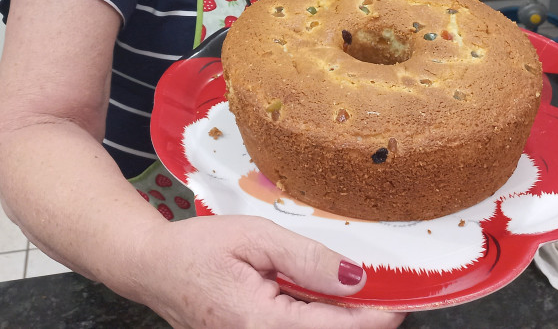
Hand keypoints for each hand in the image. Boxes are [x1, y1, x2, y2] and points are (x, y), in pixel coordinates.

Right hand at [139, 215, 406, 328]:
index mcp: (259, 324)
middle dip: (358, 321)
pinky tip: (319, 303)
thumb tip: (355, 278)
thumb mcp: (256, 238)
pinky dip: (317, 323)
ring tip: (351, 294)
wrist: (156, 269)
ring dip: (338, 322)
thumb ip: (306, 259)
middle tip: (382, 293)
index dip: (374, 319)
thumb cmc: (199, 248)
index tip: (401, 303)